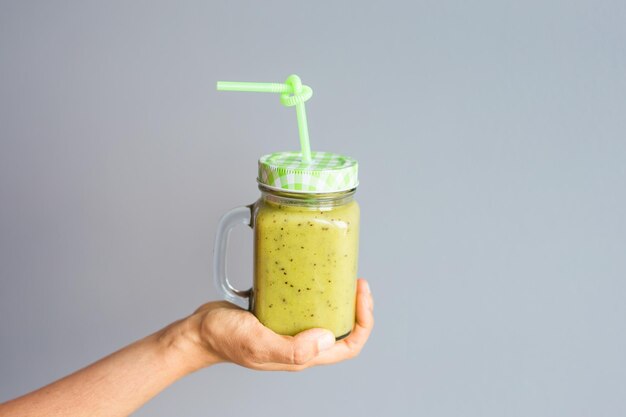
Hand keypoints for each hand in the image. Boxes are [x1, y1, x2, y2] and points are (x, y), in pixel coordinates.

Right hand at [181, 279, 373, 370]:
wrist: (199, 331)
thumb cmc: (224, 339)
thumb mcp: (258, 344)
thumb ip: (291, 349)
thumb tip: (327, 338)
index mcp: (302, 356)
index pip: (349, 346)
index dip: (363, 322)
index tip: (361, 294)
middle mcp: (301, 344)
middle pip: (343, 330)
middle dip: (356, 307)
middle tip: (356, 280)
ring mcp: (291, 329)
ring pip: (326, 316)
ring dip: (339, 298)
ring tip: (341, 275)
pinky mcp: (280, 315)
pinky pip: (306, 305)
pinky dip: (316, 291)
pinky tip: (313, 275)